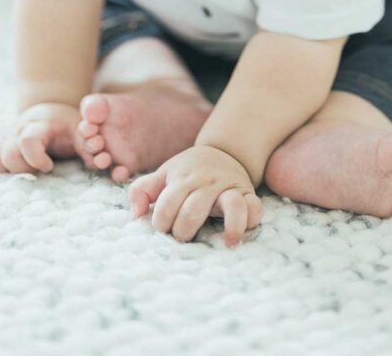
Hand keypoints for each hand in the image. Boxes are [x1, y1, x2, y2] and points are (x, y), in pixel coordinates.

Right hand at [0, 101, 85, 173]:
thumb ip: (89, 143)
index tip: (48, 167)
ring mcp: (6, 136)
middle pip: (8, 152)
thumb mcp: (82, 128)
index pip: (28, 140)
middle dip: (23, 167)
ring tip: (23, 169)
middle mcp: (18, 129)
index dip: (36, 158)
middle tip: (39, 170)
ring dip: (4, 167)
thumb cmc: (70, 124)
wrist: (52, 112)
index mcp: (39, 123)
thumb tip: (100, 161)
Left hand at [128, 145, 262, 246]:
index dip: (160, 222)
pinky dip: (251, 219)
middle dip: (183, 230)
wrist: (224, 150)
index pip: (167, 204)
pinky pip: (255, 206)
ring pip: (232, 204)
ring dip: (229, 226)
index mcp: (183, 178)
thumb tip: (136, 215)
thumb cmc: (188, 171)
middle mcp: (207, 182)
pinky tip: (241, 234)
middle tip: (181, 236)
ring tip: (225, 242)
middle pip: (194, 210)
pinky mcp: (248, 194)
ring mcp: (229, 187)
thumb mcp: (164, 173)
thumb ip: (142, 190)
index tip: (161, 228)